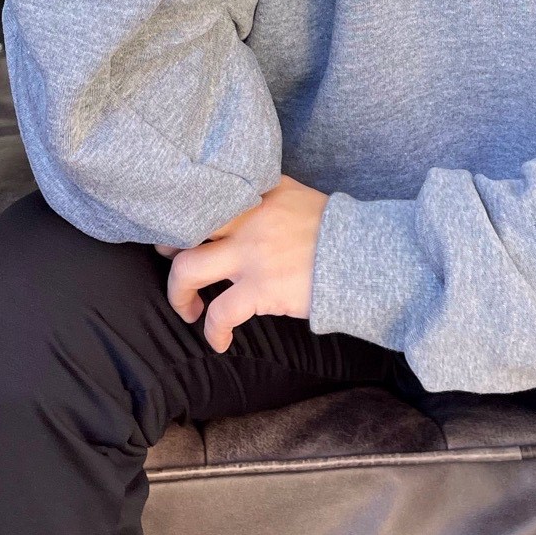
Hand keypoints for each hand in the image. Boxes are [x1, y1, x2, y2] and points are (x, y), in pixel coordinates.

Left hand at [158, 177, 329, 352]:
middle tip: (170, 258)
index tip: (178, 222)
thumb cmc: (336, 229)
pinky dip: (213, 332)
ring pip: (187, 270)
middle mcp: (248, 218)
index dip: (185, 208)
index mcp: (259, 192)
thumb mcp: (299, 197)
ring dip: (178, 294)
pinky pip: (220, 313)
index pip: (208, 193)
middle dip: (168, 246)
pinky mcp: (261, 288)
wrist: (367, 254)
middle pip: (186, 227)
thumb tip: (247, 206)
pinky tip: (219, 342)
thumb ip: (269, 196)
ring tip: (187, 308)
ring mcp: (251, 254)